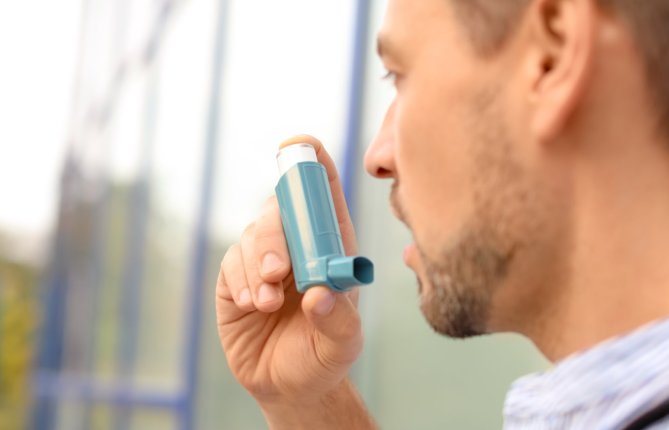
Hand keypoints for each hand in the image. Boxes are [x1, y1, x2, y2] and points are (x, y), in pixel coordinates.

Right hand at [215, 135, 365, 416]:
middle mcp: (298, 244)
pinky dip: (240, 282)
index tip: (302, 145)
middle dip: (277, 234)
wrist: (289, 386)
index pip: (326, 196)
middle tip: (278, 272)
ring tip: (267, 303)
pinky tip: (252, 306)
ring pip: (254, 234)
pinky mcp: (235, 277)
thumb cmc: (324, 356)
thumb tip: (317, 296)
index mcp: (333, 246)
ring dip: (258, 265)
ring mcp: (265, 257)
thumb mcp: (342, 343)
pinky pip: (232, 263)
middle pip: (282, 208)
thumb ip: (337, 320)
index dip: (315, 166)